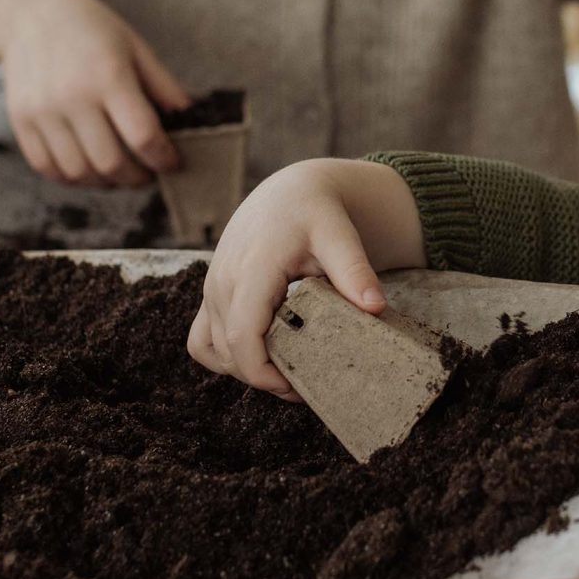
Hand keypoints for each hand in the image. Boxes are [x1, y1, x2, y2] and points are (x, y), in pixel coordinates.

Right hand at [0, 0, 188, 186]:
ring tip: (119, 171)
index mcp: (108, 75)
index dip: (164, 158)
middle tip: (147, 173)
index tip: (172, 163)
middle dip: (137, 178)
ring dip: (104, 182)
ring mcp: (41, 111)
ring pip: (78, 172)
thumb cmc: (92, 29)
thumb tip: (190, 122)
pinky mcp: (20, 120)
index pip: (143, 136)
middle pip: (110, 163)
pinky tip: (88, 166)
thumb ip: (164, 88)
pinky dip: (72, 177)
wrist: (32, 12)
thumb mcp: (136, 48)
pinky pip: (47, 167)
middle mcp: (71, 96)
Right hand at [186, 159, 424, 399]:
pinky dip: (224, 356)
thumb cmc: (315, 211)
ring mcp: (212, 289)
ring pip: (213, 350)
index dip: (264, 373)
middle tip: (306, 384)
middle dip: (264, 377)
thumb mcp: (339, 235)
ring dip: (245, 368)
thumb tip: (376, 307)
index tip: (297, 387)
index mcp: (253, 268)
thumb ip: (355, 271)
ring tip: (286, 369)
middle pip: (229, 351)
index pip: (243, 337)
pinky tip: (260, 354)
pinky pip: (201, 340)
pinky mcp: (211, 294)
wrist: (289, 191)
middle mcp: (224, 280)